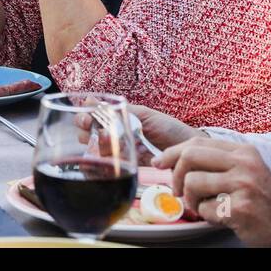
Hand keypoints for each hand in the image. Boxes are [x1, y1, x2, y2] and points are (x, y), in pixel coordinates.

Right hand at [75, 104, 204, 165]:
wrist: (188, 152)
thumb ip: (120, 110)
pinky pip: (104, 170)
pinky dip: (100, 168)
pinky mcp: (124, 168)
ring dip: (98, 150)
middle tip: (101, 135)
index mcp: (114, 121)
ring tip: (113, 147)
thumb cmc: (169, 129)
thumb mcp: (145, 115)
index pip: (88, 118)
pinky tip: (107, 164)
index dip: (82, 119)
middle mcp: (111, 136)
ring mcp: (117, 153)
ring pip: (92, 153)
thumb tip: (91, 100)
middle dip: (86, 135)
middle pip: (84, 136)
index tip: (87, 120)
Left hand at [154, 138, 270, 247]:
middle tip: (178, 191)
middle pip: (189, 156)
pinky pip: (204, 207)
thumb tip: (165, 160)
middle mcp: (245, 164)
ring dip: (191, 200)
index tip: (158, 163)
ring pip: (192, 182)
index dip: (171, 152)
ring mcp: (244, 185)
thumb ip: (210, 162)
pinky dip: (206, 215)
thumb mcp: (239, 172)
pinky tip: (221, 216)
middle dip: (176, 176)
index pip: (196, 143)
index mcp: (243, 152)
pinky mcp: (241, 207)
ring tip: (205, 206)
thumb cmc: (254, 199)